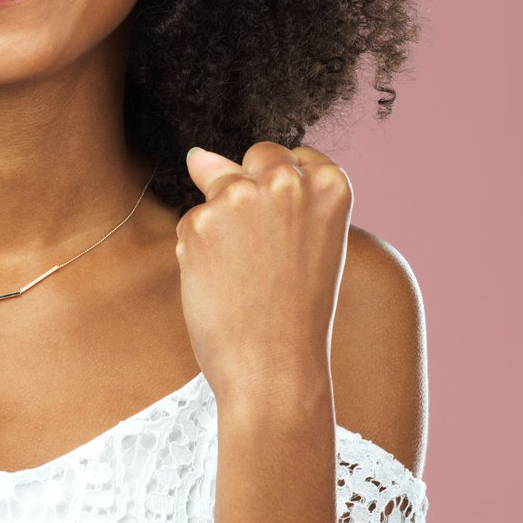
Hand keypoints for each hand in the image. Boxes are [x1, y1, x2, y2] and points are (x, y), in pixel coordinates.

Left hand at [177, 142, 351, 405]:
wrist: (275, 367)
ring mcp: (239, 197)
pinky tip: (219, 282)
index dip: (287, 195)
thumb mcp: (304, 240)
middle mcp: (286, 181)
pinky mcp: (198, 221)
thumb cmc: (295, 310)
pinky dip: (198, 247)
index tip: (291, 233)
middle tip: (263, 250)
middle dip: (252, 188)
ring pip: (217, 186)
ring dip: (222, 222)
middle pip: (256, 155)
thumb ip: (264, 189)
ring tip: (245, 272)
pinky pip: (190, 220)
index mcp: (331, 184)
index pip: (296, 156)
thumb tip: (195, 155)